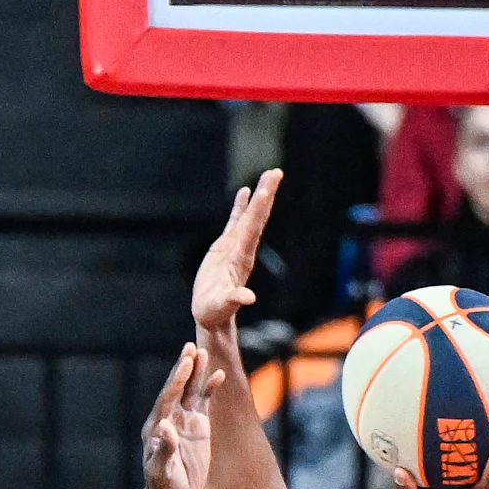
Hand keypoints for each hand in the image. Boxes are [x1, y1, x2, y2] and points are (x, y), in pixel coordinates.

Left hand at [138, 341, 213, 488]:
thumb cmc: (162, 487)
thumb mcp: (161, 472)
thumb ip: (164, 449)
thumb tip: (165, 428)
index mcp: (157, 426)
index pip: (168, 398)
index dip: (176, 380)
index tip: (184, 363)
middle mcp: (170, 418)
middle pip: (178, 388)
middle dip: (185, 368)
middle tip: (191, 347)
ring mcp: (184, 421)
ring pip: (191, 391)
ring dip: (197, 373)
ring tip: (204, 353)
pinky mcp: (197, 427)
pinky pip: (204, 403)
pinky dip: (210, 389)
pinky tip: (218, 376)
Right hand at [193, 170, 280, 338]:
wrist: (212, 316)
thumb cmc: (216, 313)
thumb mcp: (223, 306)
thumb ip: (234, 300)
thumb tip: (248, 298)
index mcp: (242, 259)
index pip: (252, 230)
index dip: (257, 211)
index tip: (265, 191)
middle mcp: (243, 250)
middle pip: (257, 218)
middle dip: (266, 195)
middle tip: (276, 172)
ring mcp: (236, 247)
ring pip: (249, 216)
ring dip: (259, 196)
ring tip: (268, 176)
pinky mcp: (225, 248)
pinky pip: (235, 222)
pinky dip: (241, 207)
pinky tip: (246, 192)